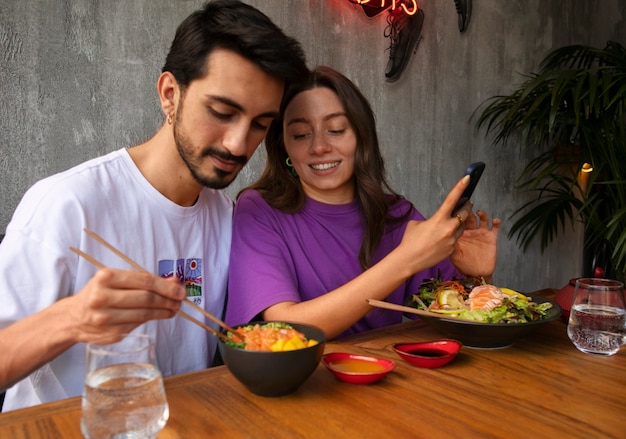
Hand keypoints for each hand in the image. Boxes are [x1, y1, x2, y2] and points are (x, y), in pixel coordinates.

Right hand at [68, 268, 185, 342]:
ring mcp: (106, 318)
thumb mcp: (117, 280)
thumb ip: (144, 280)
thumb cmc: (100, 293)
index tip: (180, 290)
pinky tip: (160, 315)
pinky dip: (152, 319)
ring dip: (164, 311)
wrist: (73, 318)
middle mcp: (103, 297)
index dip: (166, 286)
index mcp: (105, 277)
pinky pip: (138, 325)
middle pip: (146, 298)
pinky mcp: (111, 334)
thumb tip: (174, 281)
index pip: (143, 281)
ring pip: (144, 314)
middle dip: (168, 299)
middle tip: (180, 300)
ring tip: (174, 308)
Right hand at [399, 175, 477, 272]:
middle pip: (465, 214)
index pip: (452, 199)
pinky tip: (440, 241)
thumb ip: (429, 219)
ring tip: (447, 226)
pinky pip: (455, 240)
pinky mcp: (452, 250)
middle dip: (466, 208)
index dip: (460, 187)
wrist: (409, 260)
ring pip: (461, 228)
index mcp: (438, 219)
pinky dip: (450, 238)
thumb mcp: (416, 224)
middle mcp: (448, 228)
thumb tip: (435, 221)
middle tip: (466, 204)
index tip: (467, 178)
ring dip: (457, 225)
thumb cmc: (410, 241)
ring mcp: (451, 240)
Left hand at [450, 208, 500, 277]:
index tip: (454, 207)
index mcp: (461, 234)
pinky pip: (495, 228)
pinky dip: (496, 223)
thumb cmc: (464, 265)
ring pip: (482, 219)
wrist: (477, 274)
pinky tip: (495, 220)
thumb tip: (443, 238)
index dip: (457, 214)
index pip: (458, 221)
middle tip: (467, 205)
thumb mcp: (454, 255)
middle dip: (468, 211)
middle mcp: (471, 231)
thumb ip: (450, 245)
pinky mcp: (491, 238)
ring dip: (482, 214)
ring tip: (479, 212)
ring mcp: (481, 233)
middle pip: (470, 217)